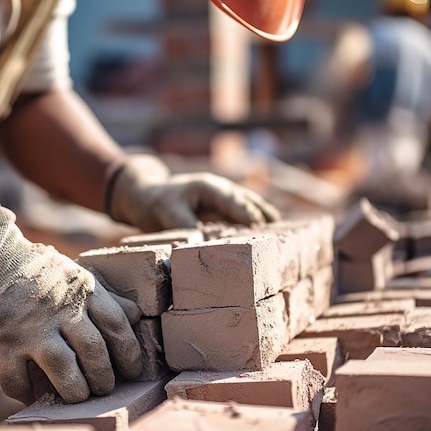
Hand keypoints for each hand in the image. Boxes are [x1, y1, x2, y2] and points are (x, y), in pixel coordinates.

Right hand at [0, 194, 142, 404]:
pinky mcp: (2, 344)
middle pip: (93, 351)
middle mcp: (60, 310)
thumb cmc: (39, 270)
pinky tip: (34, 395)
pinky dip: (26, 393)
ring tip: (79, 395)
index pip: (116, 324)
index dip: (129, 352)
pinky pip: (17, 379)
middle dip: (104, 377)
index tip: (133, 370)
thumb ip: (106, 297)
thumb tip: (136, 315)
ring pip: (63, 368)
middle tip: (105, 387)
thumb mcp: (78, 275)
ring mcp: (30, 329)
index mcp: (82, 292)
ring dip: (75, 390)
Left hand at [106, 154, 280, 231]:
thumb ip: (184, 226)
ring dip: (264, 218)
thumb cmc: (155, 202)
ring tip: (284, 234)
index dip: (246, 213)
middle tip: (283, 231)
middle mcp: (220, 191)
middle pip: (248, 201)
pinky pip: (241, 216)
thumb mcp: (166, 213)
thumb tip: (199, 243)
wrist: (145, 196)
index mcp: (209, 187)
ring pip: (248, 206)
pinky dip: (253, 223)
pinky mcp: (220, 210)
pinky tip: (265, 236)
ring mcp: (222, 199)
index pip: (232, 200)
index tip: (260, 226)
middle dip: (264, 214)